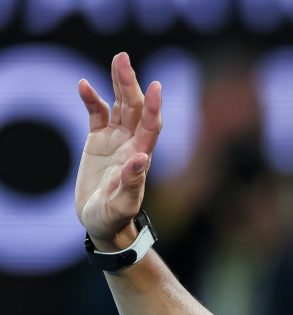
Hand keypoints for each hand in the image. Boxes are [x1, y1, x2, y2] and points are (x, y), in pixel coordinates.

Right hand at [75, 52, 162, 250]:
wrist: (102, 223)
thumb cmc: (114, 218)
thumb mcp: (122, 204)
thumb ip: (132, 184)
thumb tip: (142, 159)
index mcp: (141, 157)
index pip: (151, 126)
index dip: (153, 107)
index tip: (155, 87)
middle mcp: (131, 144)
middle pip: (134, 108)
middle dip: (130, 84)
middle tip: (123, 59)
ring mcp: (115, 140)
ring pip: (119, 106)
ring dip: (117, 84)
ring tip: (117, 60)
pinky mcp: (98, 141)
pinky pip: (96, 114)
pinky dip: (91, 99)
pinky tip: (82, 85)